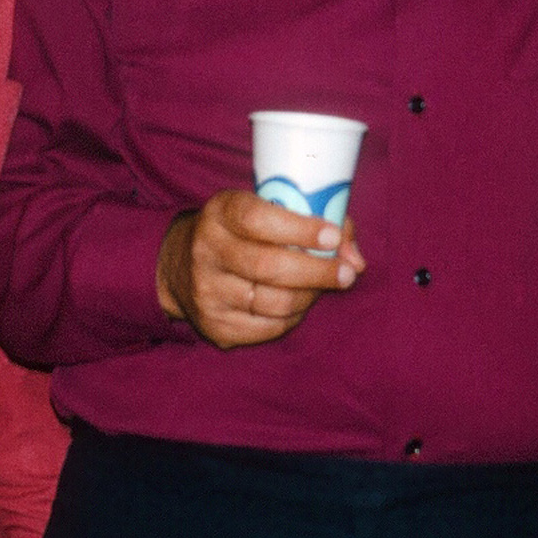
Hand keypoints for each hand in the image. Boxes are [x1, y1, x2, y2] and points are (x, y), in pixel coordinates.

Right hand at [157, 190, 361, 347]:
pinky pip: (268, 327)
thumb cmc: (242, 232)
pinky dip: (293, 317)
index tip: (332, 235)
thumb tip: (356, 260)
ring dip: (308, 296)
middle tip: (346, 273)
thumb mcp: (266, 209)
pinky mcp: (214, 325)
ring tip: (322, 287)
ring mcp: (207, 291)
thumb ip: (317, 223)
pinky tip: (298, 303)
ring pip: (274, 302)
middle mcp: (206, 250)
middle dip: (317, 271)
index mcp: (220, 212)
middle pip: (269, 266)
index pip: (258, 218)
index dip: (300, 228)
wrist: (180, 264)